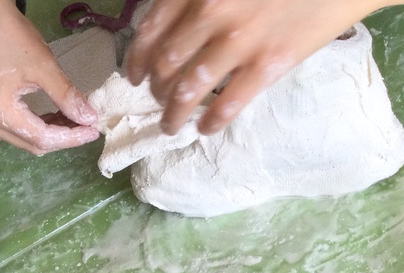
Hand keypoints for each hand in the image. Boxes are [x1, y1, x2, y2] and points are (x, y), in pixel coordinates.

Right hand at [0, 0, 100, 153]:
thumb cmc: (13, 38)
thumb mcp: (44, 66)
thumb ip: (66, 96)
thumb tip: (89, 118)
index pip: (41, 137)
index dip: (70, 137)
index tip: (93, 130)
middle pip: (34, 144)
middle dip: (63, 137)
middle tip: (88, 126)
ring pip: (28, 140)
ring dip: (53, 133)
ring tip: (76, 119)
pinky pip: (20, 131)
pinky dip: (41, 126)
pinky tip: (58, 116)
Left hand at [125, 0, 381, 134]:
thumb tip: (172, 25)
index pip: (151, 30)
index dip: (137, 59)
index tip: (135, 75)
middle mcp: (211, 11)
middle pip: (166, 64)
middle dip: (155, 88)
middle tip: (155, 99)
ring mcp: (239, 41)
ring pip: (188, 90)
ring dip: (173, 113)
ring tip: (170, 125)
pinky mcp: (268, 65)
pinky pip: (226, 104)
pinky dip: (209, 122)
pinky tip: (204, 129)